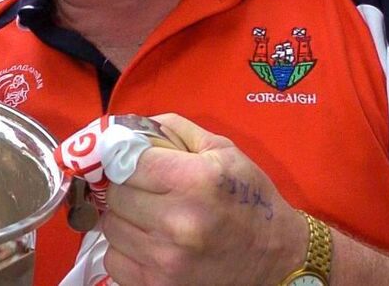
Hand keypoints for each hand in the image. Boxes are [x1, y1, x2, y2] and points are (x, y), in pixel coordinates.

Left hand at [100, 114, 306, 285]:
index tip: (133, 162)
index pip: (125, 161)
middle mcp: (177, 222)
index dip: (126, 158)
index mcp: (192, 181)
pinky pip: (116, 260)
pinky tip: (150, 243)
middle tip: (147, 191)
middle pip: (114, 195)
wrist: (277, 258)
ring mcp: (165, 259)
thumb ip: (173, 129)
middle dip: (127, 188)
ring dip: (125, 219)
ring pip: (111, 227)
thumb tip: (127, 128)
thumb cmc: (249, 199)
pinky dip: (126, 250)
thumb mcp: (222, 150)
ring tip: (152, 217)